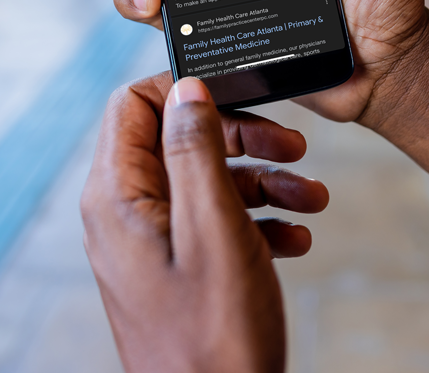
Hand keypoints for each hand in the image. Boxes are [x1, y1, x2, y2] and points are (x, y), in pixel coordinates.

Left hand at [81, 73, 328, 372]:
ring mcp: (149, 246)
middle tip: (294, 146)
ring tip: (311, 199)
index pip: (133, 106)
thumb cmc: (213, 340)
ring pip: (203, 184)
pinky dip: (255, 223)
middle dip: (240, 139)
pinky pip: (212, 224)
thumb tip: (185, 89)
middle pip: (177, 141)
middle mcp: (125, 216)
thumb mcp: (213, 228)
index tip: (242, 96)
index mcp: (117, 198)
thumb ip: (195, 150)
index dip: (186, 91)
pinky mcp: (174, 272)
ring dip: (261, 182)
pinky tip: (294, 239)